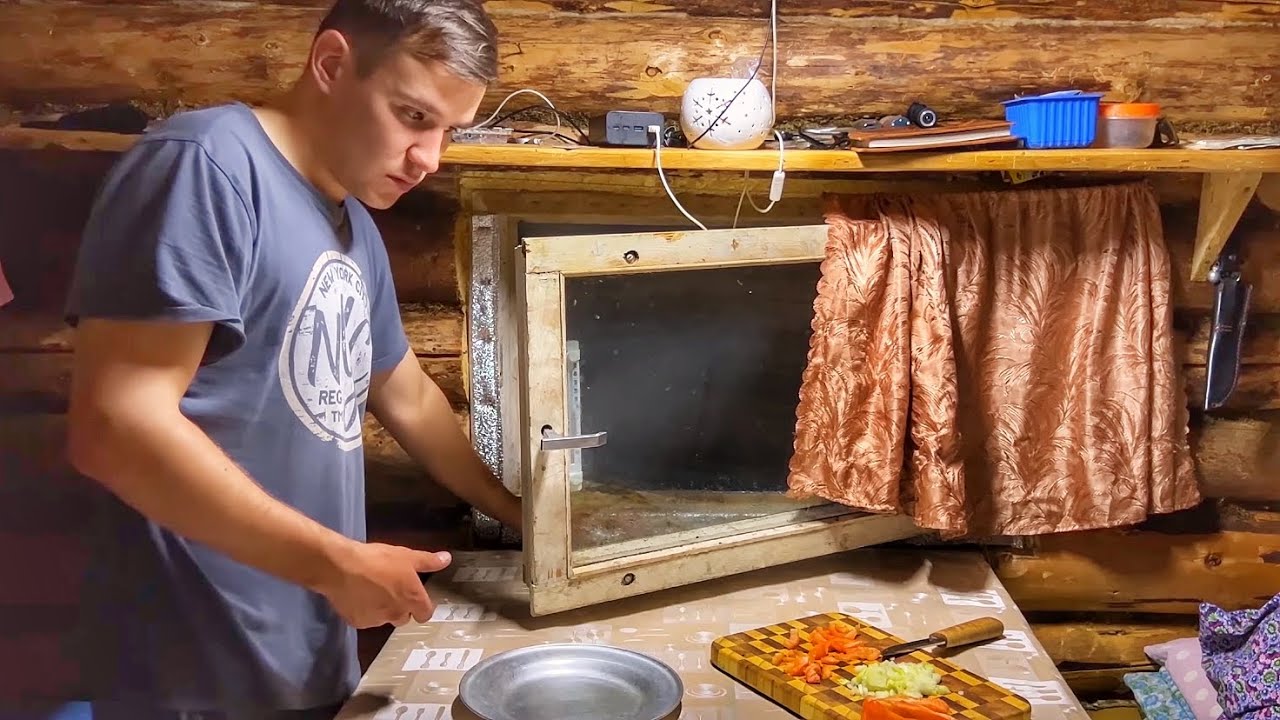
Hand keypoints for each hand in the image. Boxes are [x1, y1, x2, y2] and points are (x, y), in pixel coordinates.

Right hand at [315, 541, 451, 628]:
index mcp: (412, 598)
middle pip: (404, 617)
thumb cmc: (376, 560)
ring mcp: (376, 620)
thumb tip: (446, 559)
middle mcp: (396, 613)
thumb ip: (428, 560)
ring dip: (381, 608)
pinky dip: (363, 610)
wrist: (340, 568)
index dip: (423, 607)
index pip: (426, 614)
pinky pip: (365, 619)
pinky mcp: (357, 622)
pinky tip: (357, 595)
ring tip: (371, 589)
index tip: (417, 598)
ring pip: (384, 618)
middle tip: (391, 589)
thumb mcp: (406, 555)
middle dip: (400, 607)